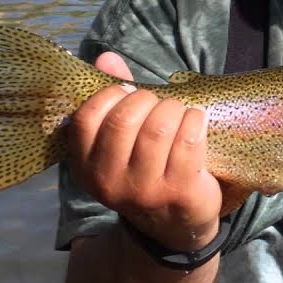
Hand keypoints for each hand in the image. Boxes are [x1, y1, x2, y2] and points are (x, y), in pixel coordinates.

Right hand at [65, 51, 223, 251]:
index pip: (87, 118)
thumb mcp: (121, 142)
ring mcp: (145, 191)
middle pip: (125, 119)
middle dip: (147, 100)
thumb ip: (112, 99)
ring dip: (174, 109)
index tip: (129, 93)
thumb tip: (105, 57)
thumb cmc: (146, 169)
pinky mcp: (180, 193)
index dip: (111, 95)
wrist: (175, 225)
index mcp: (86, 166)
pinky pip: (188, 140)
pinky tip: (196, 122)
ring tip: (179, 113)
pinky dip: (195, 121)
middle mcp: (110, 183)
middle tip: (158, 104)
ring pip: (159, 127)